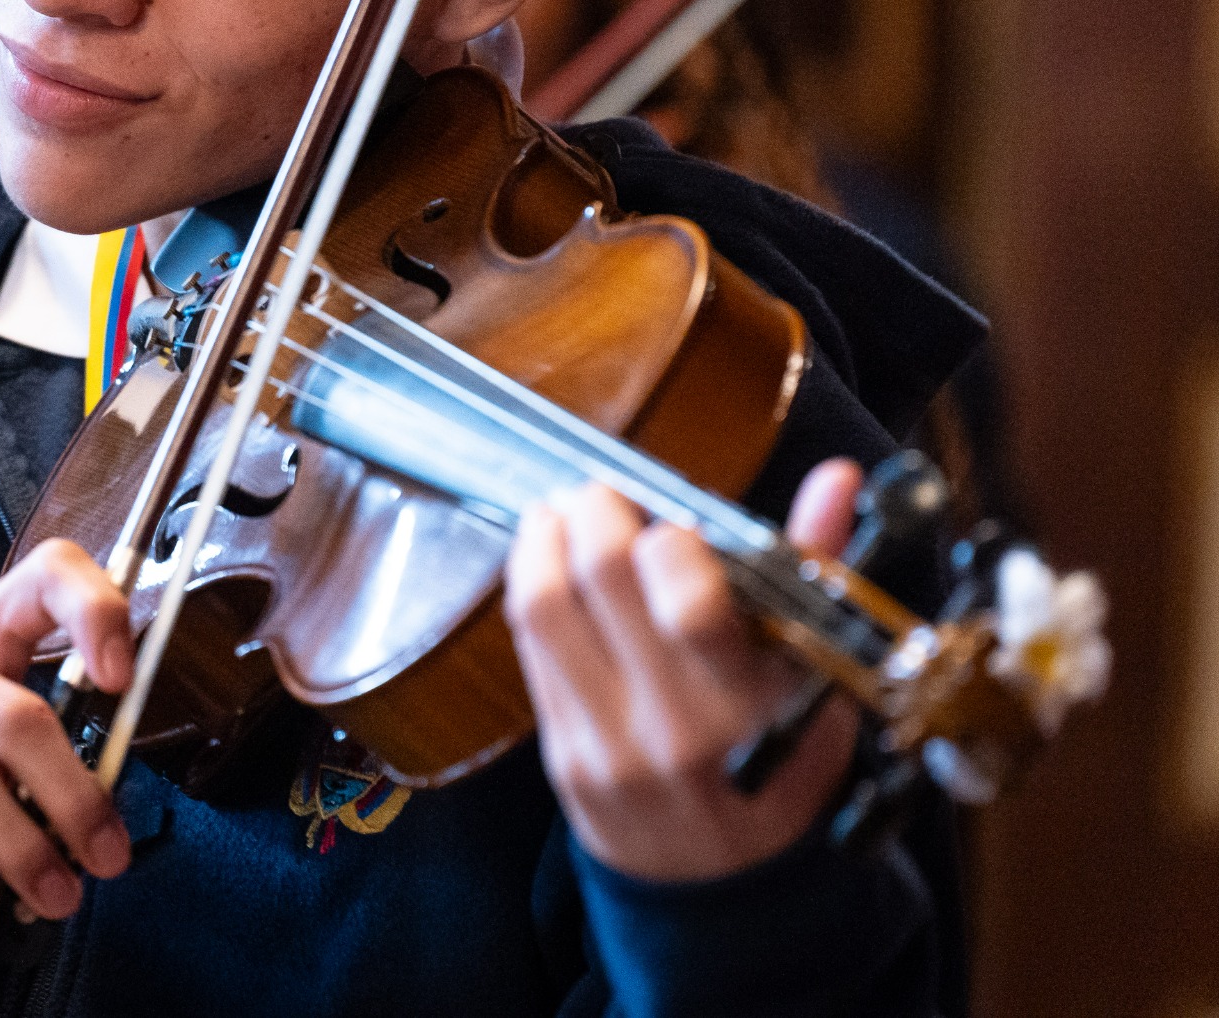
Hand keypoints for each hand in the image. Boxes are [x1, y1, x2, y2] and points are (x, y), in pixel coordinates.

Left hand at [505, 459, 863, 882]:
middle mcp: (674, 726)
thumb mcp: (818, 681)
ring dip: (543, 538)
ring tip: (560, 513)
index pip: (690, 597)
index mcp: (751, 705)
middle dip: (596, 512)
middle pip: (601, 576)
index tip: (673, 525)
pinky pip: (528, 648)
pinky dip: (530, 586)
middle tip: (602, 494)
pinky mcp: (559, 755)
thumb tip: (837, 476)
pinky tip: (547, 564)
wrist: (728, 889)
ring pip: (543, 606)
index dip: (670, 540)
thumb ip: (816, 572)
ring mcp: (607, 743)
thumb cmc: (782, 765)